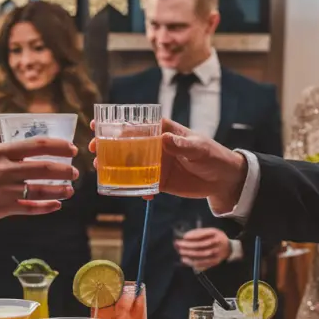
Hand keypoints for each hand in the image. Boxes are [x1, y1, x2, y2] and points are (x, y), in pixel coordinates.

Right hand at [0, 138, 78, 224]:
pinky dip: (46, 206)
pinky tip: (56, 205)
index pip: (37, 145)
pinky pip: (29, 208)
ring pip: (40, 189)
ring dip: (59, 189)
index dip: (59, 146)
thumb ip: (4, 157)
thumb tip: (28, 158)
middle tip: (75, 172)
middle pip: (44, 168)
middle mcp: (2, 169)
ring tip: (70, 190)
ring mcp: (2, 190)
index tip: (71, 149)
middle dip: (65, 170)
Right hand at [90, 119, 246, 212]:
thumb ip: (182, 145)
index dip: (116, 124)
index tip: (98, 125)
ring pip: (130, 165)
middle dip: (107, 146)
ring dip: (115, 168)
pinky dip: (136, 190)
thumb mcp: (199, 148)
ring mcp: (157, 165)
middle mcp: (156, 147)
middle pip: (126, 144)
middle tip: (93, 150)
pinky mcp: (160, 182)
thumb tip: (165, 139)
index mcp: (164, 131)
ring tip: (101, 171)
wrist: (225, 180)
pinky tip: (135, 194)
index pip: (137, 124)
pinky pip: (142, 186)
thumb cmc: (213, 156)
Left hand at [175, 227, 231, 271]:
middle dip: (188, 245)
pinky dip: (193, 262)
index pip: (203, 234)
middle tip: (178, 244)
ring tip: (180, 252)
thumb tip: (185, 236)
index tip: (184, 237)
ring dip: (189, 254)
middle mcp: (217, 243)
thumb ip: (199, 232)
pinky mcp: (215, 261)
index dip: (193, 235)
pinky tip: (185, 260)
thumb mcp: (210, 231)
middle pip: (200, 245)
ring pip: (200, 254)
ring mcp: (216, 253)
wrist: (229, 248)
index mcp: (215, 233)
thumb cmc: (215, 237)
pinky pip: (202, 263)